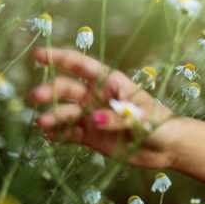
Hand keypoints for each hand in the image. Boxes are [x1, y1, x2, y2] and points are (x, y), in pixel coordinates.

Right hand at [29, 47, 178, 169]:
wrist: (168, 149)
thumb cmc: (161, 124)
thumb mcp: (143, 118)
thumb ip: (119, 118)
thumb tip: (93, 118)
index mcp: (111, 82)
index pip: (82, 66)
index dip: (60, 58)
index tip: (38, 54)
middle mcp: (98, 97)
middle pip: (69, 89)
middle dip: (51, 90)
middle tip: (36, 96)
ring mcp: (93, 116)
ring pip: (66, 112)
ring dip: (53, 115)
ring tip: (42, 122)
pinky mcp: (91, 136)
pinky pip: (69, 133)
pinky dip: (57, 133)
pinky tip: (48, 136)